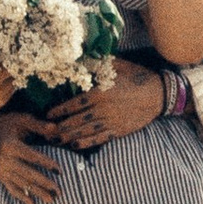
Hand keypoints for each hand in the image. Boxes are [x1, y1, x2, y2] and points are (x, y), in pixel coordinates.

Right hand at [0, 113, 60, 203]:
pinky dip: (21, 197)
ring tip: (51, 200)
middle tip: (59, 192)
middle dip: (45, 184)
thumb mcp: (21, 120)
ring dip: (37, 193)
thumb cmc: (5, 123)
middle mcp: (5, 161)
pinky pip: (11, 189)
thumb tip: (56, 129)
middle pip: (28, 174)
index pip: (32, 157)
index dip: (46, 163)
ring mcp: (1, 170)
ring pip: (22, 184)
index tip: (60, 170)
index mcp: (11, 146)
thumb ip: (38, 125)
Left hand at [37, 61, 167, 150]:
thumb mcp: (117, 65)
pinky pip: (98, 139)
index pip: (73, 104)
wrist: (158, 94)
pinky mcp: (118, 131)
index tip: (48, 115)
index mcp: (99, 92)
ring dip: (68, 136)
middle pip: (75, 120)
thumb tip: (81, 58)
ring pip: (84, 131)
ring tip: (55, 140)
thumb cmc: (136, 77)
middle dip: (59, 127)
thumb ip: (98, 63)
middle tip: (45, 132)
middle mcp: (102, 109)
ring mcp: (110, 122)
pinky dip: (85, 143)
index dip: (59, 111)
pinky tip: (75, 145)